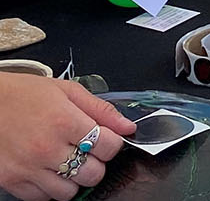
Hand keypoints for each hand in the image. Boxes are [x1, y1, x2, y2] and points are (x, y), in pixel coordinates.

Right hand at [0, 76, 134, 200]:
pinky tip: (47, 170)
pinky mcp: (11, 180)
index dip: (112, 143)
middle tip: (87, 152)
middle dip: (97, 163)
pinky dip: (50, 187)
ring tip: (67, 161)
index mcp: (64, 121)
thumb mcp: (66, 91)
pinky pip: (43, 197)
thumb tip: (127, 126)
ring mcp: (28, 168)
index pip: (109, 146)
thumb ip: (100, 109)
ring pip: (69, 191)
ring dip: (74, 178)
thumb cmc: (23, 95)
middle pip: (93, 173)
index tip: (106, 139)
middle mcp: (46, 148)